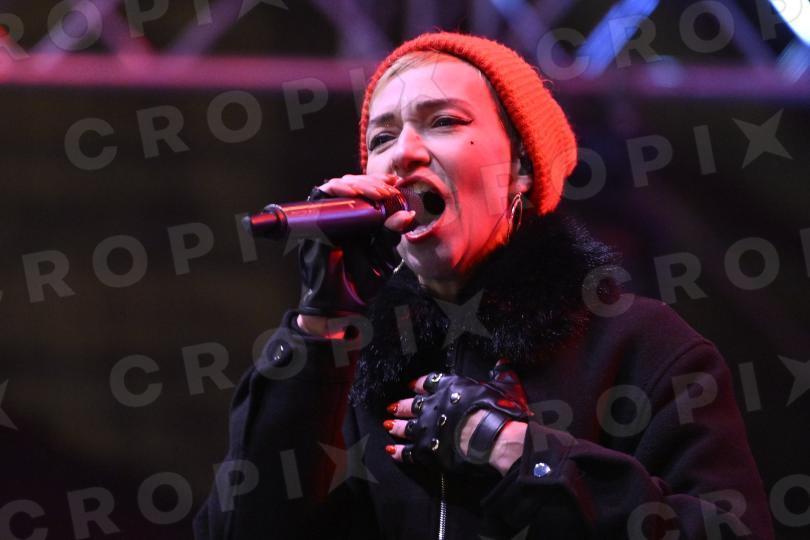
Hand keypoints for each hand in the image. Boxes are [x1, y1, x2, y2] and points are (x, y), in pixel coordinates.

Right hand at [297, 174, 414, 319]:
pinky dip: (336, 189)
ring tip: (375, 192)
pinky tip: (354, 193)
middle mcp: (342, 218)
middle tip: (386, 191)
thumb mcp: (383, 258)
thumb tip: (406, 214)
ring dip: (357, 183)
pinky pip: (320, 197)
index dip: (378, 183)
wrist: (339, 306)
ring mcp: (327, 219)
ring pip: (337, 186)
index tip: (393, 184)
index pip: (366, 193)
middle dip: (371, 182)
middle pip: (353, 184)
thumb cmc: (360, 284)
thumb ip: (391, 236)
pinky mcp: (313, 223)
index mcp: (359, 223)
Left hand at [383, 360, 530, 472]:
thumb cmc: (498, 410)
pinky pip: (408, 452)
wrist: (491, 435)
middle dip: (402, 406)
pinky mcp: (426, 450)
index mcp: (450, 387)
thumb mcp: (504, 386)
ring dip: (397, 426)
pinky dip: (399, 453)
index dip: (419, 384)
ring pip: (406, 427)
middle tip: (392, 407)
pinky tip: (392, 452)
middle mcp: (434, 405)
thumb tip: (503, 362)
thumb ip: (501, 373)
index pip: (429, 382)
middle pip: (412, 404)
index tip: (411, 384)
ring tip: (388, 425)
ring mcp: (427, 428)